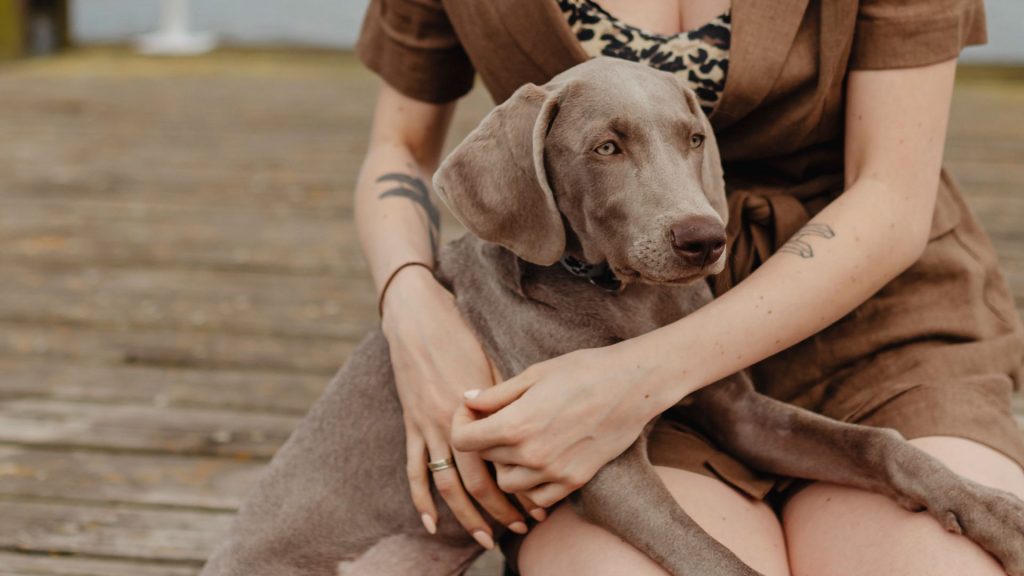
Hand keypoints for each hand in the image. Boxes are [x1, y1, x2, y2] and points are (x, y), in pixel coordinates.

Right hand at [381, 265, 528, 547]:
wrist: (417, 319)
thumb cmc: (461, 336)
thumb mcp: (493, 365)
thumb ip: (507, 399)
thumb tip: (528, 426)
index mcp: (477, 409)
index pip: (501, 460)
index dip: (520, 487)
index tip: (540, 506)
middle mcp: (452, 423)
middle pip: (477, 480)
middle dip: (500, 509)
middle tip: (519, 528)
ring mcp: (427, 426)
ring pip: (447, 483)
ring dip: (466, 515)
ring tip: (485, 537)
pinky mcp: (411, 425)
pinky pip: (415, 470)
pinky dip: (421, 500)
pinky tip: (431, 524)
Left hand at [450, 344, 660, 507]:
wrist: (631, 386)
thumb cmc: (581, 371)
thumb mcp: (533, 374)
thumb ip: (495, 395)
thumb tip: (466, 401)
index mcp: (515, 424)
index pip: (464, 441)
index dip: (462, 425)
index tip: (473, 413)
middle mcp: (530, 454)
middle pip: (485, 460)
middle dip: (484, 441)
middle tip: (497, 420)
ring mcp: (553, 472)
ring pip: (507, 484)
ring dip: (505, 466)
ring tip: (519, 441)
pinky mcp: (573, 481)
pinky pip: (537, 497)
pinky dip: (531, 485)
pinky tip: (538, 462)